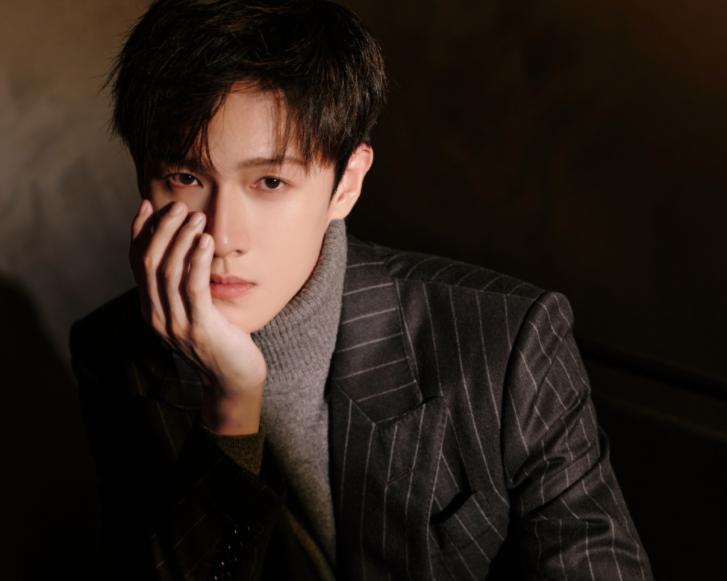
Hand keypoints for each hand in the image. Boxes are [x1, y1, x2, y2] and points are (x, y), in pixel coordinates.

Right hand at [129, 199, 265, 434]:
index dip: (140, 232)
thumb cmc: (220, 339)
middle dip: (162, 230)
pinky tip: (205, 241)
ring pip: (168, 272)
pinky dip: (196, 261)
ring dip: (181, 240)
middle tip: (179, 207)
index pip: (137, 263)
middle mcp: (157, 316)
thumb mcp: (195, 310)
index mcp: (152, 310)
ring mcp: (176, 324)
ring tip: (196, 217)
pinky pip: (193, 288)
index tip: (148, 205)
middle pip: (149, 263)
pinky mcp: (199, 329)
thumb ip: (183, 286)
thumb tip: (183, 247)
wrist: (234, 379)